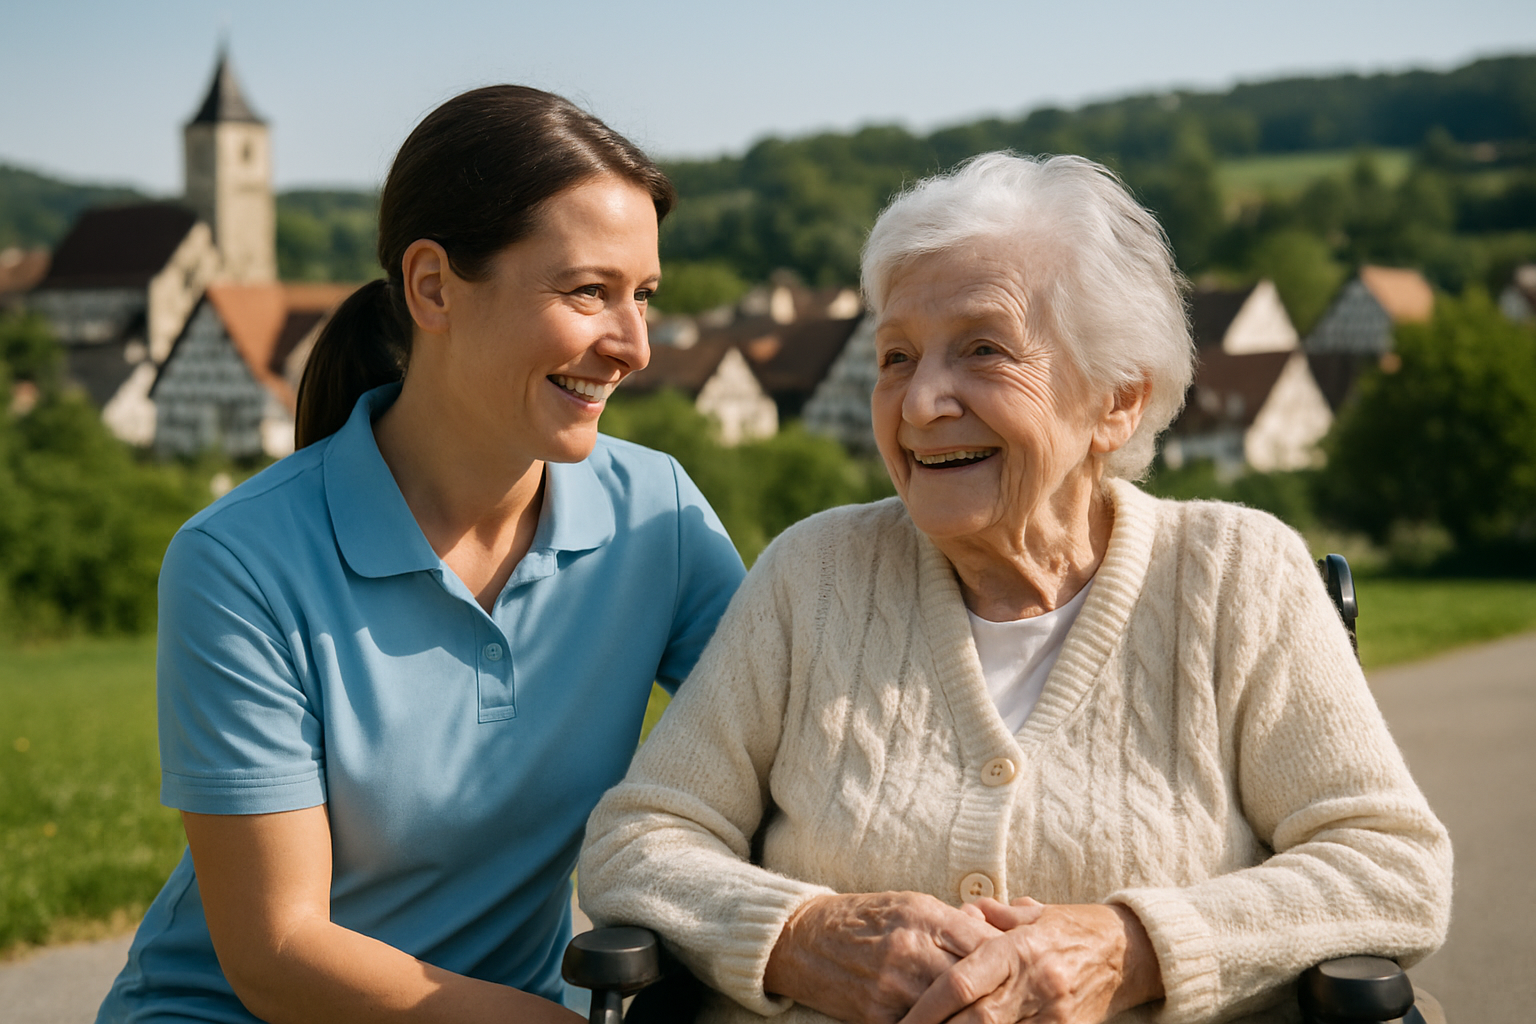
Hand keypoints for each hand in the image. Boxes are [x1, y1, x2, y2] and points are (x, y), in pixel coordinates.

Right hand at [764, 891, 1003, 1023]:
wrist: (802, 941)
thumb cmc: (864, 918)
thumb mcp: (911, 904)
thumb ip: (954, 921)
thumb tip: (996, 935)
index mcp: (924, 917)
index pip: (985, 945)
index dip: (1011, 961)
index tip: (1027, 970)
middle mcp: (911, 951)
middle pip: (974, 982)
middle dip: (1000, 995)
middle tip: (1020, 1003)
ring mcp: (894, 988)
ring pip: (953, 1012)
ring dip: (974, 1016)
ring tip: (993, 1017)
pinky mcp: (878, 1017)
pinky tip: (956, 1022)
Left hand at [898, 899, 1163, 1023]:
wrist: (1128, 951)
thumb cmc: (1069, 927)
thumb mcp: (1029, 914)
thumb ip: (989, 915)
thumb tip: (955, 912)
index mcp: (1020, 949)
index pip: (963, 982)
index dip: (928, 1006)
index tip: (902, 1021)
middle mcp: (1036, 984)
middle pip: (976, 1020)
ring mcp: (1053, 1014)